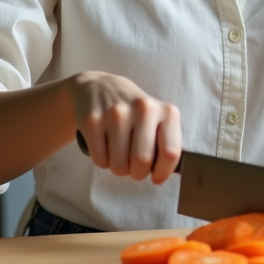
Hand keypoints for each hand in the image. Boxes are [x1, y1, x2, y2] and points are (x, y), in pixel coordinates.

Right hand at [67, 71, 181, 184]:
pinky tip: (105, 145)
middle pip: (142, 162)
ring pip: (119, 165)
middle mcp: (144, 109)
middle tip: (133, 165)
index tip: (156, 176)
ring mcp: (117, 113)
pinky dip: (102, 161)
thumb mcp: (157, 120)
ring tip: (118, 152)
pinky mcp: (93, 120)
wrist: (100, 88)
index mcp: (166, 112)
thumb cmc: (134, 112)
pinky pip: (100, 160)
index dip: (162, 172)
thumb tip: (166, 172)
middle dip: (137, 173)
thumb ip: (165, 143)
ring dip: (118, 167)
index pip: (170, 153)